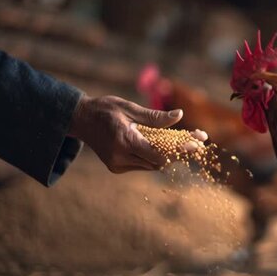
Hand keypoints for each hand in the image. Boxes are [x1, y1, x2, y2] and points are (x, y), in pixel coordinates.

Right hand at [68, 95, 207, 172]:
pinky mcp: (116, 168)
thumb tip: (179, 115)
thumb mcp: (129, 108)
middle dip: (178, 152)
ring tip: (184, 141)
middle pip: (159, 161)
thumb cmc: (105, 109)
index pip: (158, 153)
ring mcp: (117, 165)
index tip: (197, 143)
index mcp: (124, 140)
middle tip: (197, 141)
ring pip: (152, 165)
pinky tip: (162, 145)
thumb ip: (154, 117)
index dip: (179, 150)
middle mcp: (120, 156)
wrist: (79, 120)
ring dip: (167, 154)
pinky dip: (153, 156)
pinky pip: (143, 165)